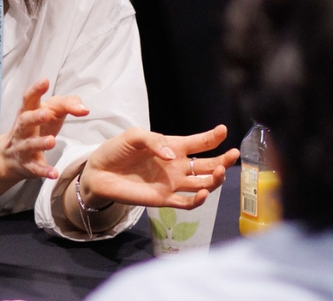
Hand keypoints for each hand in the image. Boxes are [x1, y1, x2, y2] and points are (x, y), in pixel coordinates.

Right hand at [1, 77, 88, 180]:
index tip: (45, 81)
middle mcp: (22, 128)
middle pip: (24, 121)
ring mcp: (22, 147)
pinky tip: (54, 173)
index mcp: (28, 111)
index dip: (36, 89)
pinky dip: (44, 171)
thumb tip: (85, 109)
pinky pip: (35, 168)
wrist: (10, 157)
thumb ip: (68, 105)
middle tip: (46, 114)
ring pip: (29, 145)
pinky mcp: (27, 165)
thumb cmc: (36, 128)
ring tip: (52, 141)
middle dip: (34, 117)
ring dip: (39, 143)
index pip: (29, 98)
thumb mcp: (50, 111)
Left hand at [79, 124, 239, 209]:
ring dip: (215, 179)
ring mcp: (172, 183)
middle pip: (207, 165)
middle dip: (223, 160)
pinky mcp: (164, 199)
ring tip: (220, 172)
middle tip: (233, 154)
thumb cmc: (116, 150)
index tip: (222, 131)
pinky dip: (199, 200)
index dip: (212, 137)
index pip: (198, 143)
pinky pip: (187, 203)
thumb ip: (154, 141)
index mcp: (172, 147)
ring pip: (203, 184)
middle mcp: (176, 165)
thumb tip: (174, 157)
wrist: (99, 172)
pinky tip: (204, 192)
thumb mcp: (134, 136)